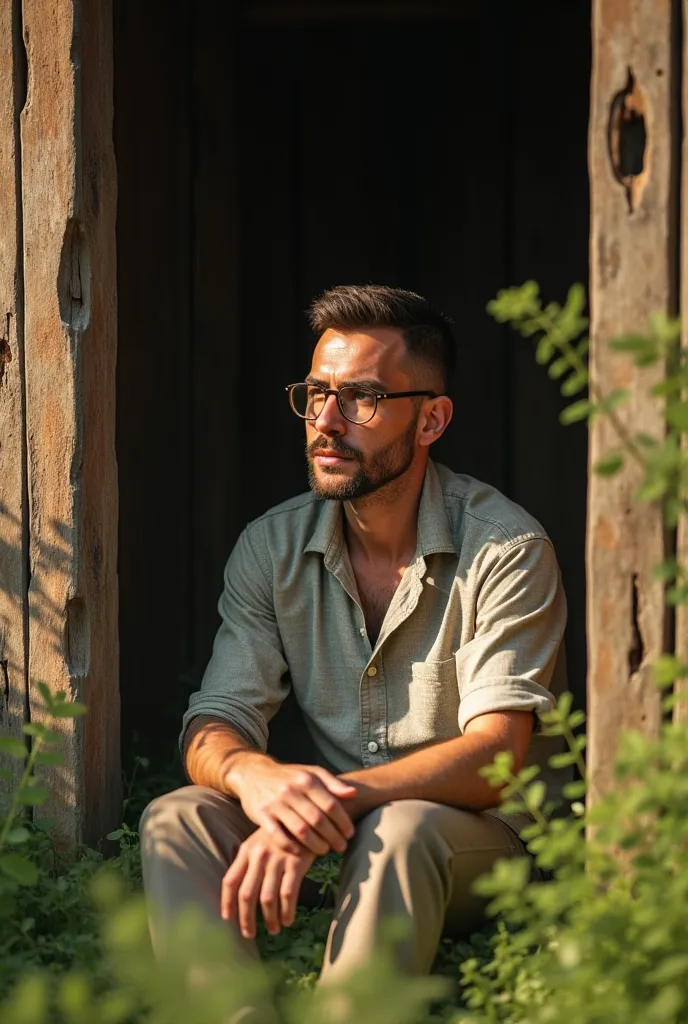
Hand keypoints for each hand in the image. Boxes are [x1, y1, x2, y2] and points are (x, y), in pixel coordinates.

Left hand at [221, 826, 315, 938]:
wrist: (307, 817)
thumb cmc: (281, 834)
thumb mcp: (259, 841)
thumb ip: (247, 861)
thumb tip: (236, 892)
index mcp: (246, 850)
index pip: (230, 880)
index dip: (227, 902)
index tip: (227, 919)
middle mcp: (259, 855)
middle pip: (246, 894)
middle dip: (246, 919)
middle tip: (248, 934)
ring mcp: (277, 859)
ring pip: (267, 899)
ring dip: (269, 919)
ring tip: (273, 929)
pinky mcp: (296, 863)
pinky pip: (288, 895)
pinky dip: (286, 911)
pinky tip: (288, 920)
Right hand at [229, 759, 355, 855]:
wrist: (254, 773)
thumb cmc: (289, 776)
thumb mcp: (311, 773)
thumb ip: (332, 783)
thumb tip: (353, 793)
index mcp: (307, 779)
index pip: (331, 805)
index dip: (343, 822)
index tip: (350, 834)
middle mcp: (291, 790)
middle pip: (318, 820)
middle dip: (333, 837)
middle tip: (341, 847)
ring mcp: (275, 803)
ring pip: (301, 830)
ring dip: (316, 845)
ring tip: (324, 851)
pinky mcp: (261, 814)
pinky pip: (278, 835)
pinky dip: (290, 846)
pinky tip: (300, 853)